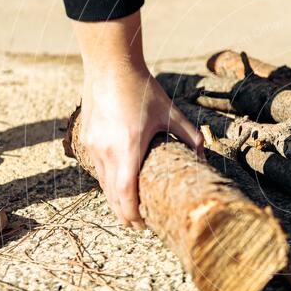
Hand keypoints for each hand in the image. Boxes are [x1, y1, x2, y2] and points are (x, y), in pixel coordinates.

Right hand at [73, 12, 202, 228]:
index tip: (142, 225)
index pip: (126, 193)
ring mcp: (93, 145)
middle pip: (112, 195)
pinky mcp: (87, 138)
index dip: (132, 214)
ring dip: (115, 200)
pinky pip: (97, 169)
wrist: (110, 65)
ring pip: (103, 184)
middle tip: (138, 225)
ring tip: (129, 210)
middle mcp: (106, 150)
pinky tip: (118, 185)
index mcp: (128, 147)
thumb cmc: (142, 89)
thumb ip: (190, 136)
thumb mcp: (171, 112)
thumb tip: (204, 157)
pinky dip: (108, 182)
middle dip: (125, 214)